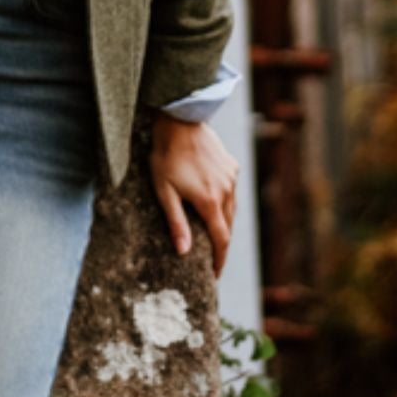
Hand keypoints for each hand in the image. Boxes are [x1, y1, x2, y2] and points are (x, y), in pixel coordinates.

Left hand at [149, 113, 238, 274]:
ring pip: (232, 209)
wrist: (180, 121)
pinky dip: (225, 203)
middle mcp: (226, 191)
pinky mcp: (231, 166)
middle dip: (222, 245)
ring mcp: (231, 178)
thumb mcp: (164, 192)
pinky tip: (214, 204)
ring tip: (213, 235)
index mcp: (210, 202)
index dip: (219, 260)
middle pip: (228, 227)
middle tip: (213, 259)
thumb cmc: (166, 157)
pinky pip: (231, 191)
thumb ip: (176, 222)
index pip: (221, 240)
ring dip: (224, 224)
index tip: (215, 275)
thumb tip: (184, 252)